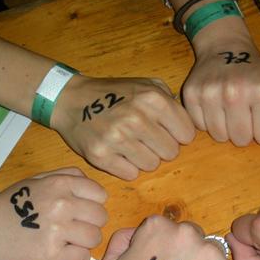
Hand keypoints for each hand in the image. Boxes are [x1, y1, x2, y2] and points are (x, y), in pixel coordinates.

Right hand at [0, 168, 107, 259]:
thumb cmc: (7, 204)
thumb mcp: (35, 180)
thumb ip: (65, 177)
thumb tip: (90, 184)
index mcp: (60, 184)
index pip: (100, 195)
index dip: (93, 204)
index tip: (81, 212)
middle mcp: (62, 205)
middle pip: (101, 217)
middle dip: (90, 224)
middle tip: (73, 229)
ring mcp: (58, 231)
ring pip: (94, 238)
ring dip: (83, 242)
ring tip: (65, 241)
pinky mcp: (51, 255)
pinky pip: (83, 258)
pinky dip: (74, 258)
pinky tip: (59, 253)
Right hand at [52, 75, 195, 179]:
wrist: (71, 100)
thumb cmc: (114, 93)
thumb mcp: (146, 85)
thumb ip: (170, 101)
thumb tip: (188, 125)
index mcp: (152, 99)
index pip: (186, 134)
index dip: (178, 134)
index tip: (165, 131)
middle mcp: (136, 118)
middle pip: (171, 153)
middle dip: (161, 148)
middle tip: (146, 139)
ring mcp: (117, 138)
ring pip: (151, 165)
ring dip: (144, 158)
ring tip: (130, 144)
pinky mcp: (101, 156)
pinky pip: (130, 174)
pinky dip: (126, 167)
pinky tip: (118, 153)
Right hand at [183, 21, 259, 148]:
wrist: (226, 47)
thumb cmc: (259, 72)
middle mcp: (234, 93)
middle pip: (241, 140)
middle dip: (245, 132)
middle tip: (244, 113)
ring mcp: (209, 94)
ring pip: (219, 137)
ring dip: (226, 129)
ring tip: (229, 110)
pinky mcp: (190, 95)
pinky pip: (199, 128)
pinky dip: (207, 122)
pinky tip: (214, 106)